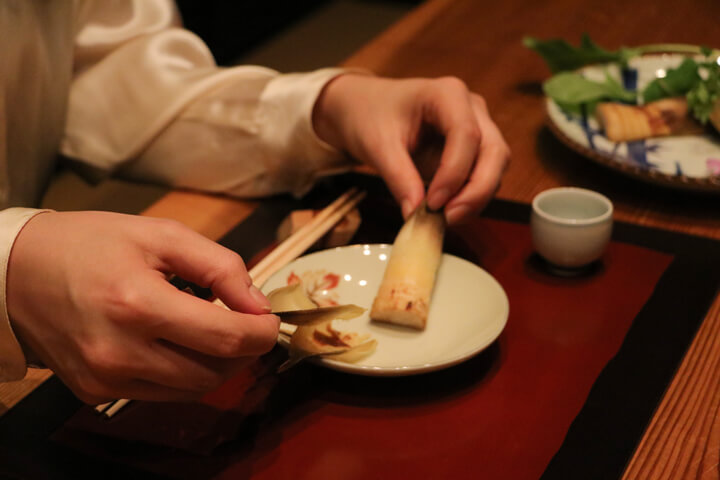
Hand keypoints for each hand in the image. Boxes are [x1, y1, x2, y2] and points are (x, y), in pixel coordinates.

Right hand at [6, 211, 278, 403]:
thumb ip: (219, 266)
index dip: (262, 333)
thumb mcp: (161, 234)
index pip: (226, 338)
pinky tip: (176, 344)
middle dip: (244, 349)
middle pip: (215, 371)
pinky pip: (161, 394)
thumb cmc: (91, 244)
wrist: (16, 272)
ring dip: (217, 364)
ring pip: (193, 390)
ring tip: (212, 330)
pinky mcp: (95, 392)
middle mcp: (120, 352)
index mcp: (138, 304)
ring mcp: (105, 379)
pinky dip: (183, 373)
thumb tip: (257, 304)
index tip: (269, 320)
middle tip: (245, 322)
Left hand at [313, 74, 509, 223]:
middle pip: (494, 151)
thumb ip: (398, 178)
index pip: (467, 134)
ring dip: (476, 198)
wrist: (364, 109)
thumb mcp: (377, 146)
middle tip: (449, 218)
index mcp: (448, 94)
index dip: (455, 173)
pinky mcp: (474, 150)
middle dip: (477, 190)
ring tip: (444, 219)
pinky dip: (470, 198)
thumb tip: (415, 214)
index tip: (433, 203)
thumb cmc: (371, 117)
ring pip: (495, 167)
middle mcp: (471, 108)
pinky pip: (483, 177)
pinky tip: (446, 213)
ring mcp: (477, 127)